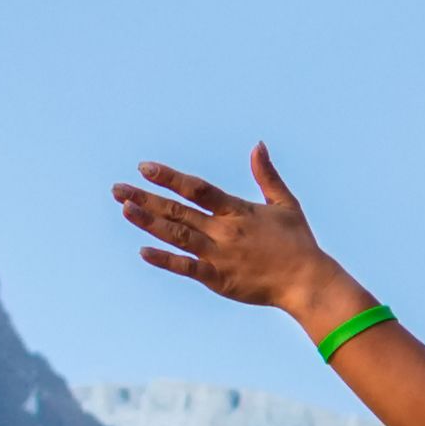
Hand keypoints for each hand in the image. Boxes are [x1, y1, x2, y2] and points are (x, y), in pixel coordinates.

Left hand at [114, 144, 345, 315]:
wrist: (307, 281)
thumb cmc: (298, 242)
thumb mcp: (285, 203)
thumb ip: (266, 175)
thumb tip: (258, 145)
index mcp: (237, 210)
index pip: (197, 188)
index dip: (169, 177)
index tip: (145, 168)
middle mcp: (223, 230)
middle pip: (178, 210)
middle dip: (145, 198)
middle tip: (117, 189)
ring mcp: (219, 255)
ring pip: (177, 235)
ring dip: (149, 221)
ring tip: (124, 209)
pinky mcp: (219, 279)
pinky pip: (187, 268)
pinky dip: (165, 260)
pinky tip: (143, 250)